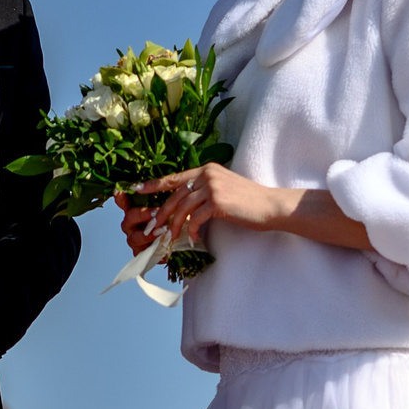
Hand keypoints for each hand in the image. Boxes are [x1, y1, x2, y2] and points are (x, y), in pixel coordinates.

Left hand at [125, 164, 286, 251]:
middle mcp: (207, 174)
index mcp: (207, 170)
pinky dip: (193, 230)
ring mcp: (212, 187)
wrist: (271, 206)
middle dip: (161, 212)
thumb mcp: (224, 189)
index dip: (154, 184)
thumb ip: (205, 191)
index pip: (174, 177)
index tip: (137, 190)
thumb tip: (186, 206)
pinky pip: (196, 218)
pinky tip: (194, 239)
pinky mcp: (218, 202)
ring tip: (170, 237)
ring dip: (174, 225)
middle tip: (152, 226)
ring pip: (183, 208)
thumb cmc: (249, 202)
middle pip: (175, 195)